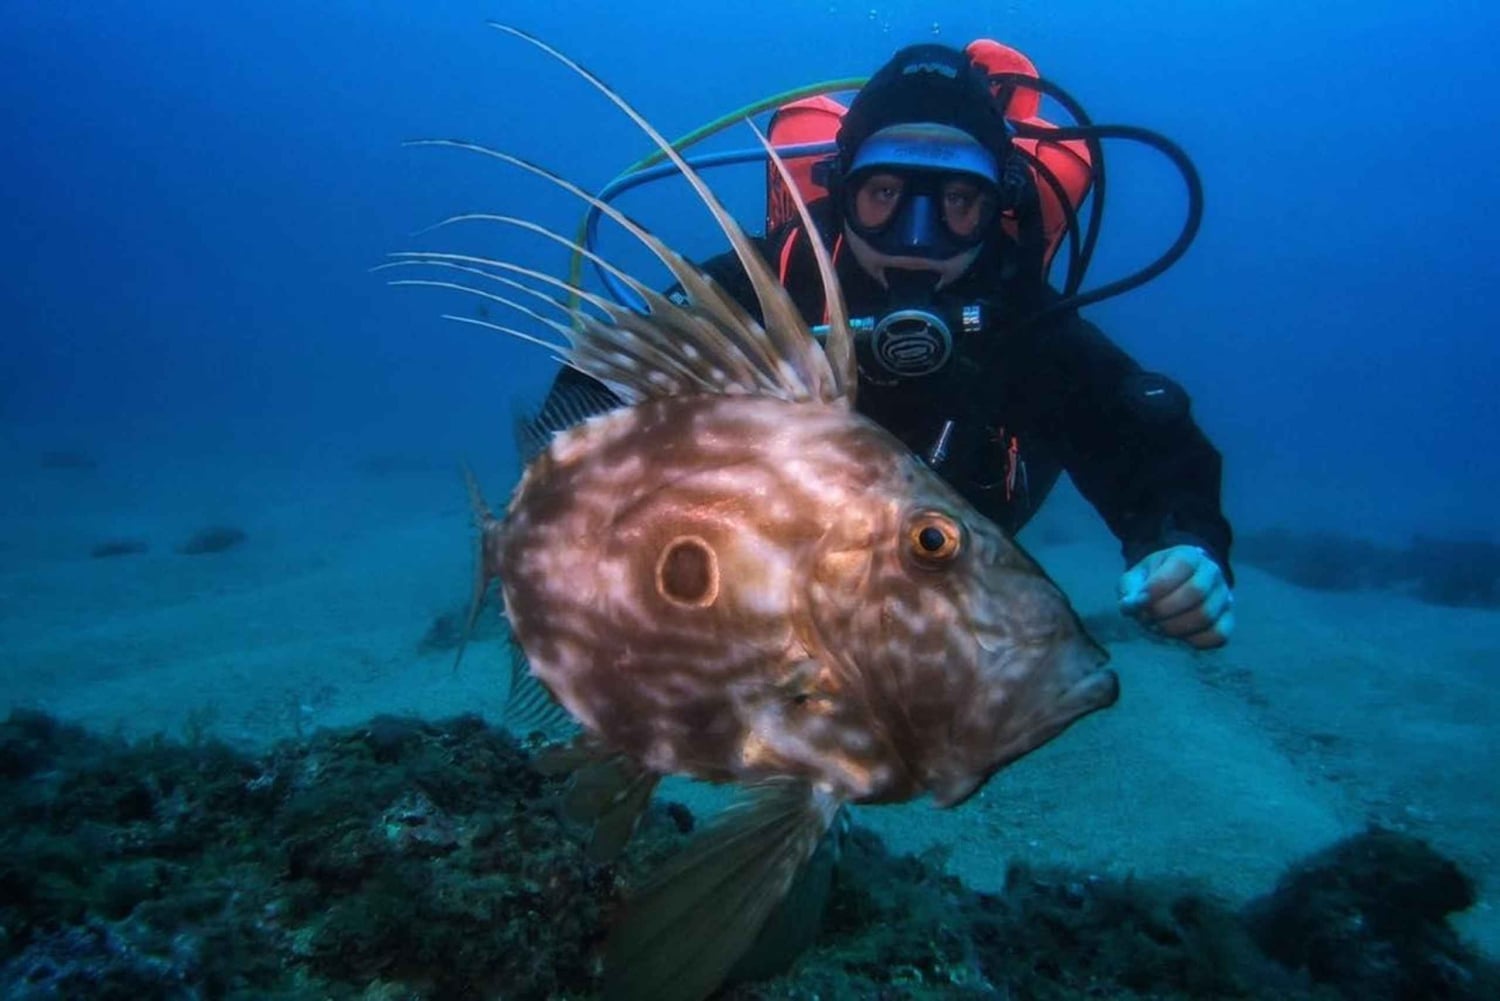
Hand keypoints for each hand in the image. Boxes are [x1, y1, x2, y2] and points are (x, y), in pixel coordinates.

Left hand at [1118, 545, 1233, 648]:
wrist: (1175, 588)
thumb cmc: (1152, 581)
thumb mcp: (1135, 578)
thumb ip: (1130, 590)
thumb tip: (1132, 605)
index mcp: (1189, 555)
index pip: (1181, 566)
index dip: (1158, 586)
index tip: (1140, 600)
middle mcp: (1212, 572)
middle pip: (1195, 592)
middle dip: (1164, 610)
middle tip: (1147, 617)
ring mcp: (1224, 596)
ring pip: (1206, 616)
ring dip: (1174, 627)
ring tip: (1157, 627)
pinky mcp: (1228, 620)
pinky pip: (1217, 635)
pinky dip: (1193, 641)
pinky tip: (1177, 636)